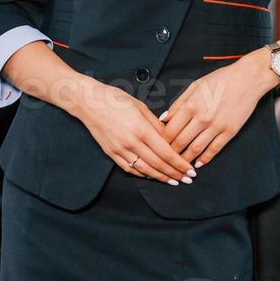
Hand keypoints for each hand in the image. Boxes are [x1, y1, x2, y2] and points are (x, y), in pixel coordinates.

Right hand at [72, 82, 194, 184]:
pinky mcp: (111, 153)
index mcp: (141, 129)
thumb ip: (156, 124)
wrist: (88, 102)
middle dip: (175, 173)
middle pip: (158, 164)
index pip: (166, 152)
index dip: (180, 164)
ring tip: (174, 182)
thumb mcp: (140, 106)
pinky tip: (153, 176)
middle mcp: (130, 142)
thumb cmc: (115, 99)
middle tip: (187, 180)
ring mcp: (119, 149)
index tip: (191, 170)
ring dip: (161, 178)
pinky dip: (143, 174)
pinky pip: (130, 168)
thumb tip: (170, 137)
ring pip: (145, 170)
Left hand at [159, 54, 276, 166]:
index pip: (170, 130)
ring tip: (180, 165)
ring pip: (196, 149)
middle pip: (180, 142)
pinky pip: (214, 149)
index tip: (159, 146)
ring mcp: (216, 126)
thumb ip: (178, 103)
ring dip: (186, 159)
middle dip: (171, 153)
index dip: (162, 141)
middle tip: (166, 158)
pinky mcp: (229, 132)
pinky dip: (205, 159)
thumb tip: (164, 118)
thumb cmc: (220, 80)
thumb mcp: (195, 86)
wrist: (247, 79)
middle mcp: (202, 118)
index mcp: (190, 105)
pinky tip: (199, 163)